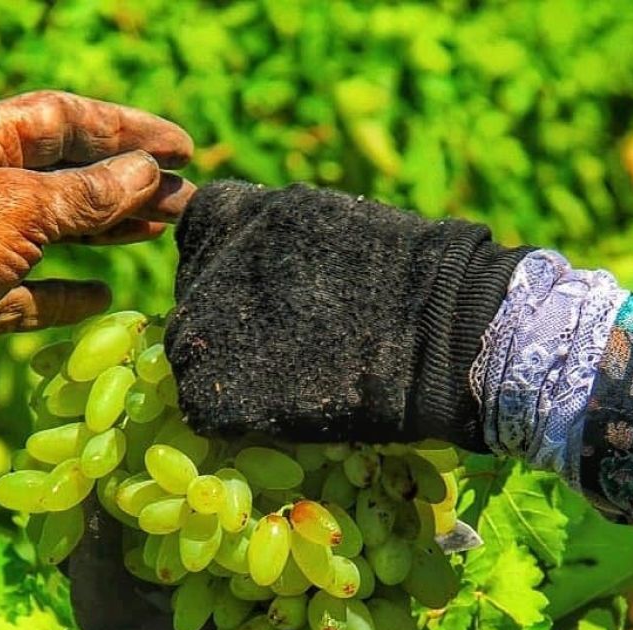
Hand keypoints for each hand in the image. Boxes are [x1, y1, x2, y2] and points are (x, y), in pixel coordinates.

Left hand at [0, 90, 194, 438]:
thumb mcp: (19, 209)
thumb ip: (88, 195)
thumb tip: (149, 176)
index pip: (63, 120)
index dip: (126, 130)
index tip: (181, 149)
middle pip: (66, 176)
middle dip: (128, 184)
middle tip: (187, 199)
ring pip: (56, 231)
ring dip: (109, 231)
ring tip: (163, 231)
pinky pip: (32, 292)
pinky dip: (68, 294)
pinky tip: (102, 296)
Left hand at [166, 181, 528, 450]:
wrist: (443, 328)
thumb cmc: (405, 272)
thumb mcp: (325, 218)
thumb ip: (269, 235)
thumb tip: (246, 264)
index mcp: (227, 213)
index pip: (197, 240)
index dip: (229, 268)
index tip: (271, 289)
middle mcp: (202, 267)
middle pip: (190, 303)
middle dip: (226, 323)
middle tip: (288, 343)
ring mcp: (201, 331)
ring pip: (189, 358)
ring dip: (227, 371)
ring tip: (289, 376)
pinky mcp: (212, 394)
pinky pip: (203, 408)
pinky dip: (236, 415)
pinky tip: (284, 407)